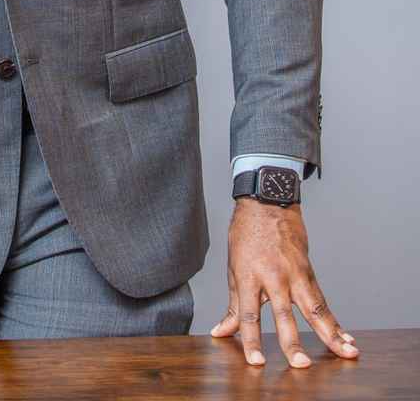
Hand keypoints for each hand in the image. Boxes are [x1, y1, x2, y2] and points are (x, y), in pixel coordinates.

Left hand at [210, 198, 359, 367]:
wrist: (267, 202)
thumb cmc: (247, 235)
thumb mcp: (234, 268)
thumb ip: (233, 306)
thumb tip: (221, 333)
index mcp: (249, 276)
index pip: (248, 315)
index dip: (251, 340)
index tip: (257, 363)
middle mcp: (273, 277)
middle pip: (283, 315)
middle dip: (293, 342)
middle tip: (301, 365)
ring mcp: (294, 273)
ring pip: (314, 308)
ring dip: (330, 334)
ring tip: (345, 354)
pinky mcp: (308, 271)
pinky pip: (322, 301)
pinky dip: (335, 321)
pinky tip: (346, 338)